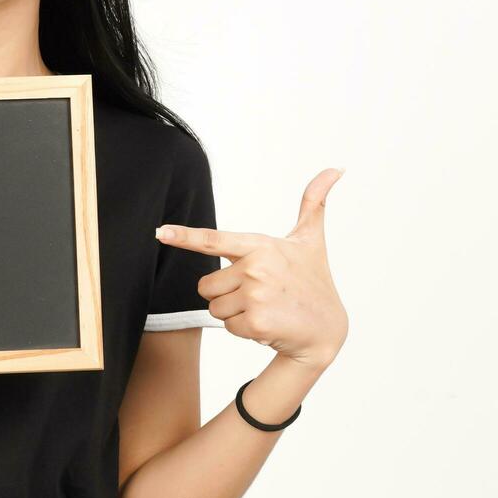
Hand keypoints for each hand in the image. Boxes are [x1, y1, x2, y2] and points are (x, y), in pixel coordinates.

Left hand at [156, 168, 348, 368]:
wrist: (327, 330)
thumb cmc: (314, 281)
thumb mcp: (310, 241)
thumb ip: (314, 203)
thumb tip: (336, 167)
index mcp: (261, 246)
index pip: (214, 240)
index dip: (184, 236)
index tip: (160, 232)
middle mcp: (257, 268)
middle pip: (206, 285)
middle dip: (226, 293)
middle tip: (260, 294)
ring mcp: (256, 296)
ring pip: (214, 307)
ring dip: (235, 313)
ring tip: (266, 308)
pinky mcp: (256, 322)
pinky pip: (227, 326)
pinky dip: (244, 330)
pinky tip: (268, 325)